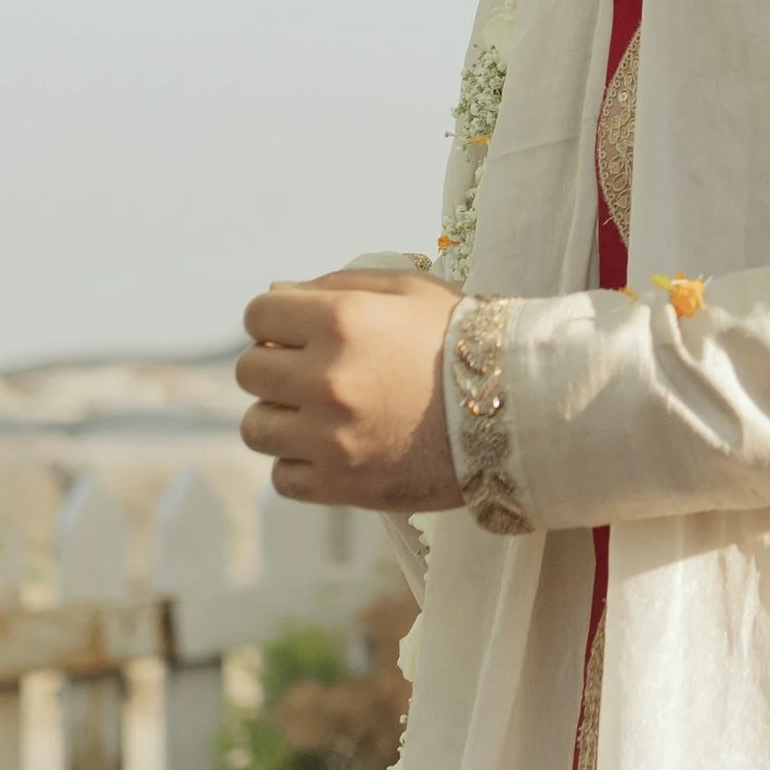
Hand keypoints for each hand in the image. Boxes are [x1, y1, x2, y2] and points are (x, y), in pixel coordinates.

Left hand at [237, 268, 463, 512]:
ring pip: (256, 427)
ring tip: (323, 413)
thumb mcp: (409, 290)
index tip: (298, 330)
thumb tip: (278, 294)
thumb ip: (338, 284)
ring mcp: (330, 437)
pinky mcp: (339, 485)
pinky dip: (301, 463)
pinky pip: (282, 476)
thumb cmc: (462, 339)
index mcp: (342, 320)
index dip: (276, 319)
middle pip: (250, 370)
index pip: (258, 314)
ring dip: (282, 417)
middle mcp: (327, 378)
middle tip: (314, 371)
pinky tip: (336, 447)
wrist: (519, 407)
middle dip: (277, 365)